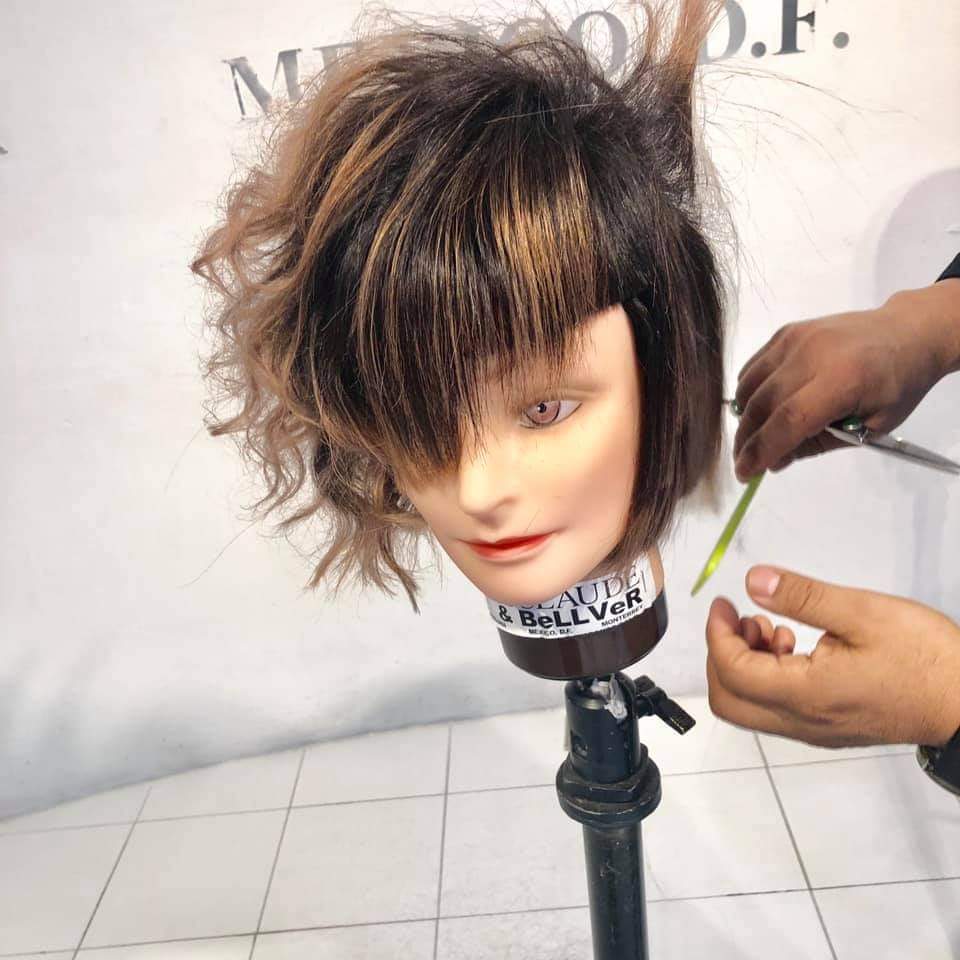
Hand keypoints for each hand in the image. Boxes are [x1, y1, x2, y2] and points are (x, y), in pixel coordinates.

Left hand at [705, 566, 959, 747]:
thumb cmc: (924, 657)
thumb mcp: (863, 612)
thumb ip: (803, 597)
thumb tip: (752, 581)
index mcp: (805, 694)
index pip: (732, 671)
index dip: (717, 634)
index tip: (724, 603)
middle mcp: (802, 721)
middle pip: (729, 700)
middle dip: (723, 654)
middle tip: (743, 618)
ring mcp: (814, 730)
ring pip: (750, 707)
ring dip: (746, 665)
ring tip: (775, 629)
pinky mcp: (828, 729)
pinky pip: (776, 710)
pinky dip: (768, 677)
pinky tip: (795, 647)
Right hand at [733, 279, 959, 480]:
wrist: (907, 333)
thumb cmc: (896, 385)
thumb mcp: (869, 427)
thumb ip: (818, 445)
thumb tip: (774, 461)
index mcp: (844, 379)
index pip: (790, 420)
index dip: (762, 449)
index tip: (746, 473)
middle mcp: (814, 354)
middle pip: (762, 404)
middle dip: (746, 439)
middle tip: (744, 462)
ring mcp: (796, 339)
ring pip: (749, 386)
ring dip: (744, 418)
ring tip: (752, 438)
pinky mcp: (786, 332)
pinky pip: (753, 368)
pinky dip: (748, 393)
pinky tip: (758, 409)